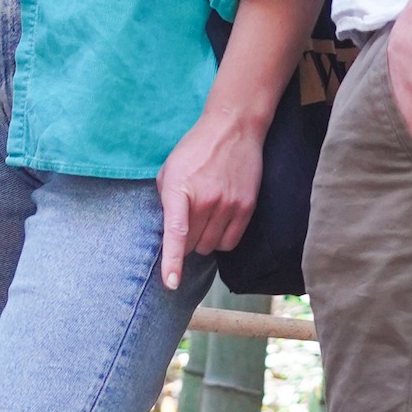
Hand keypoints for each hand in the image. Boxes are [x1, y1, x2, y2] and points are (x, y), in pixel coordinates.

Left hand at [156, 110, 267, 290]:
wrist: (233, 129)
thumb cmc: (196, 148)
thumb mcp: (169, 169)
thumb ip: (165, 199)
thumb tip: (167, 229)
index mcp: (179, 190)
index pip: (176, 234)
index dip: (172, 262)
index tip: (170, 283)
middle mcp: (205, 201)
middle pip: (192, 245)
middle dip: (186, 241)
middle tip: (188, 219)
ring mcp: (228, 205)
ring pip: (211, 247)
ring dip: (204, 240)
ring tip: (204, 217)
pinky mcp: (246, 207)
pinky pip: (231, 242)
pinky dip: (222, 239)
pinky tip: (219, 222)